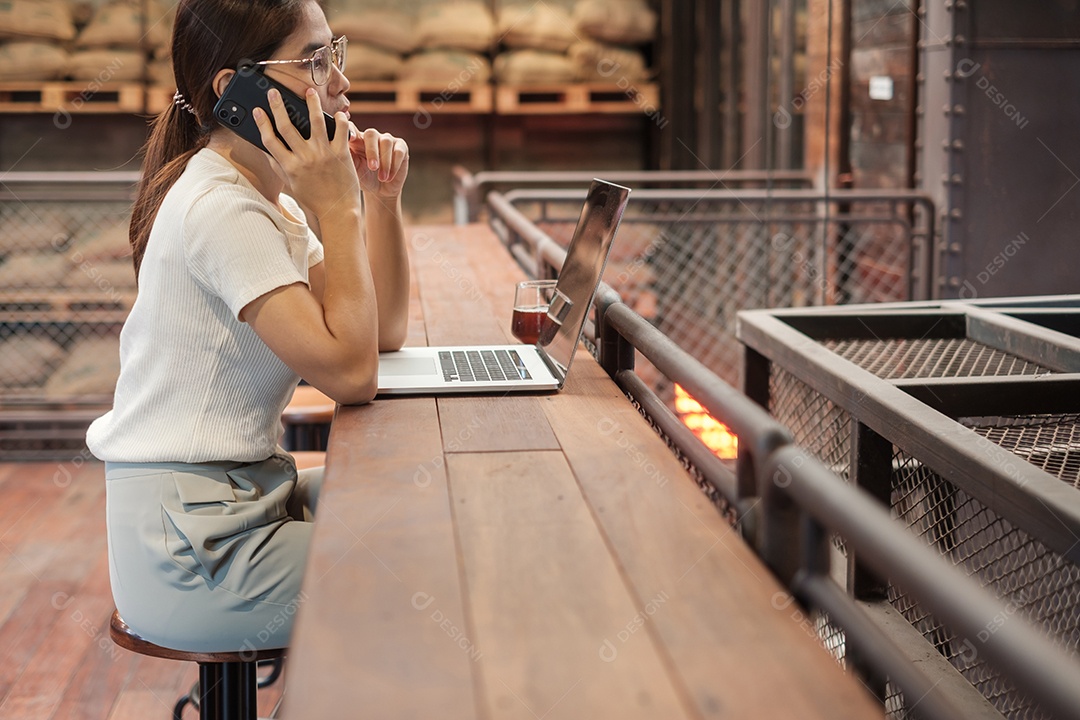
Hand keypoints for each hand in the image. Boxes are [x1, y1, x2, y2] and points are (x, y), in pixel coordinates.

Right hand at [253, 87, 358, 219]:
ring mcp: (323, 154)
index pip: (270, 140)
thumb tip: (266, 150)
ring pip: (315, 121)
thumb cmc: (313, 198)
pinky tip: (337, 113)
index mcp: (290, 166)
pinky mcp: (341, 154)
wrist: (338, 211)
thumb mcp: (291, 184)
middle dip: (278, 105)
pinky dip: (340, 120)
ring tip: (308, 91)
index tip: (258, 110)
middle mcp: (305, 158)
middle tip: (274, 91)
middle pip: (287, 126)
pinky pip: (341, 131)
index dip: (262, 123)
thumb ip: (278, 166)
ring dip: (311, 103)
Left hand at [348, 124, 408, 198]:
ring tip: (381, 177)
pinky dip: (394, 165)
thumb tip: (336, 149)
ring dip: (384, 162)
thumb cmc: (364, 178)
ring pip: (386, 142)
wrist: (380, 191)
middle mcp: (372, 137)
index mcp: (357, 139)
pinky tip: (389, 177)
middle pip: (371, 134)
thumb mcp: (353, 169)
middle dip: (372, 151)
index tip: (351, 139)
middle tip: (372, 167)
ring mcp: (387, 140)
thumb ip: (346, 157)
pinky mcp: (401, 147)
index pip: (352, 127)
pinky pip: (399, 151)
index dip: (351, 130)